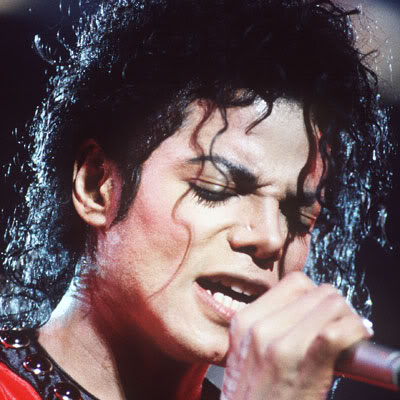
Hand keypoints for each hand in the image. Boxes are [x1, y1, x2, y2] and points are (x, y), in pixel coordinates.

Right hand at [221, 272, 371, 399]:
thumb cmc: (253, 397)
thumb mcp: (246, 352)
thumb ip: (268, 325)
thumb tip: (309, 311)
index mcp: (245, 321)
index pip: (294, 283)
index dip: (316, 294)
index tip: (323, 309)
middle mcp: (260, 328)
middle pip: (315, 291)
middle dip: (335, 305)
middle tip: (342, 323)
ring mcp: (280, 345)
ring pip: (330, 304)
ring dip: (348, 316)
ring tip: (349, 334)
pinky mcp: (303, 365)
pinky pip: (336, 333)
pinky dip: (354, 331)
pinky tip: (356, 340)